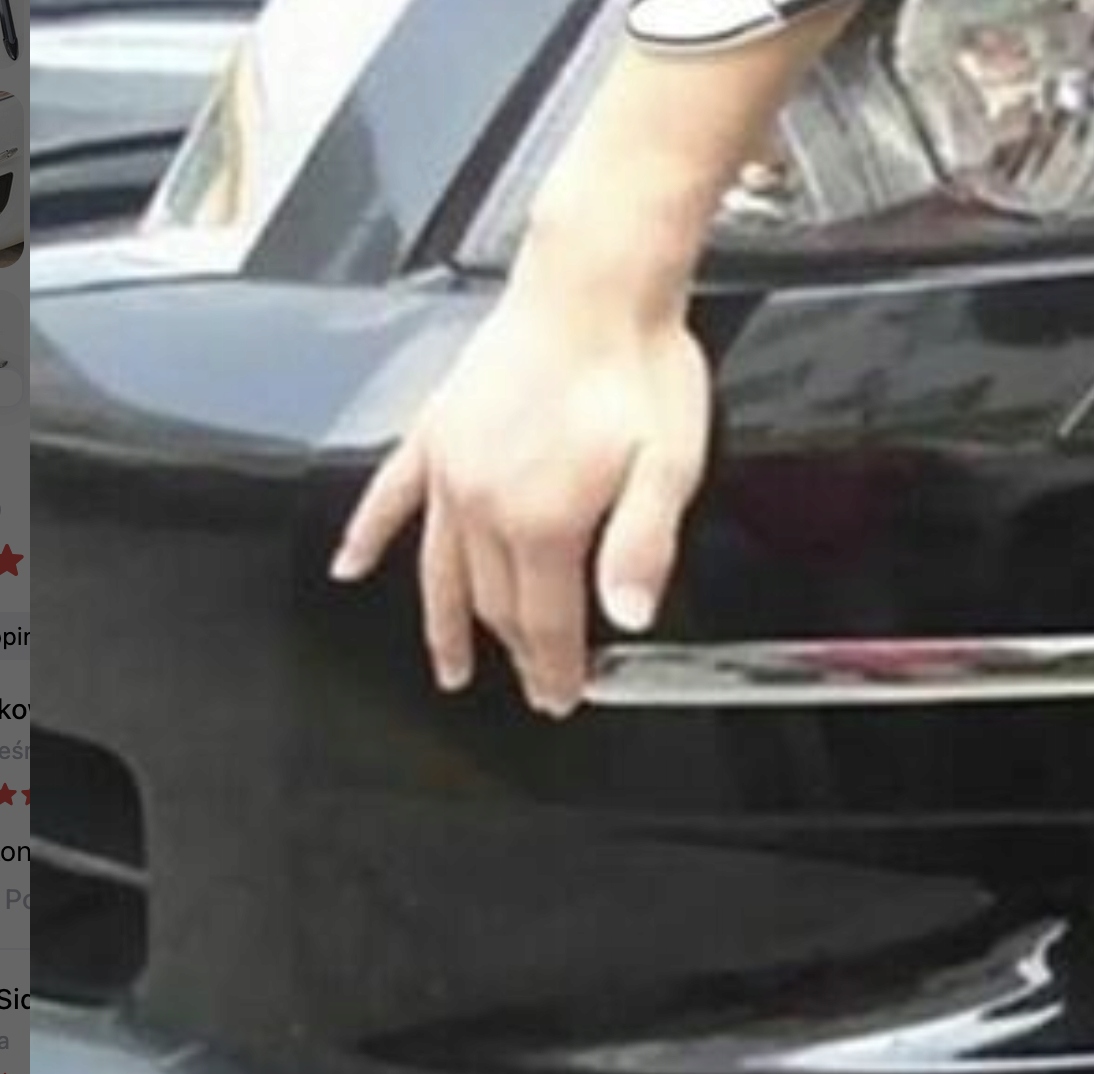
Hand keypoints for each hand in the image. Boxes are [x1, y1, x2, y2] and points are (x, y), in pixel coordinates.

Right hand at [328, 290, 710, 716]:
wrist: (597, 284)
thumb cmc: (637, 364)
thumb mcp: (670, 466)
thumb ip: (643, 546)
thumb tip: (628, 614)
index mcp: (544, 517)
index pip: (548, 620)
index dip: (555, 668)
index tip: (561, 698)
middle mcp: (485, 500)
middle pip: (495, 602)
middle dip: (515, 653)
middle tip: (529, 686)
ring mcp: (451, 466)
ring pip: (442, 568)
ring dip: (444, 624)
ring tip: (449, 668)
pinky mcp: (435, 428)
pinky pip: (389, 495)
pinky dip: (368, 535)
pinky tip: (351, 567)